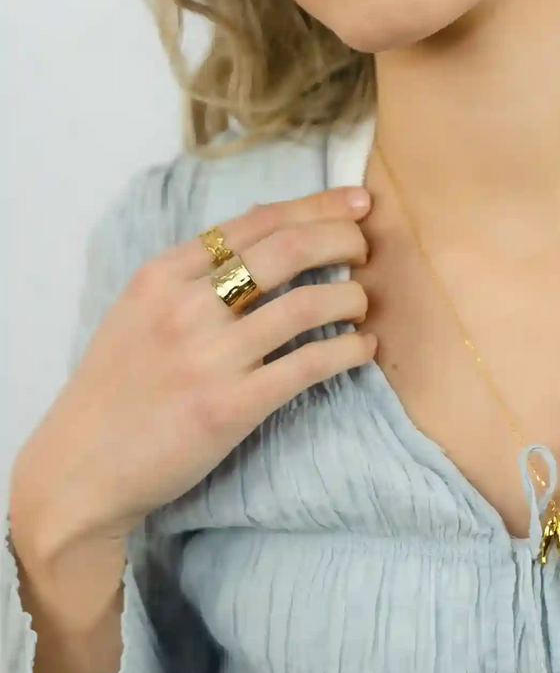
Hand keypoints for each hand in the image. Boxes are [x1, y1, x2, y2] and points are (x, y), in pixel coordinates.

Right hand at [10, 187, 375, 561]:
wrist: (79, 471)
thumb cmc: (116, 389)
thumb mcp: (138, 312)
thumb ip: (192, 275)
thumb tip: (268, 231)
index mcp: (161, 275)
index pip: (254, 221)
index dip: (315, 206)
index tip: (356, 202)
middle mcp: (184, 307)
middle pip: (286, 249)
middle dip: (341, 238)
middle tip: (367, 246)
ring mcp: (208, 357)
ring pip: (306, 305)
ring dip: (350, 297)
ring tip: (361, 303)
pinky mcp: (231, 407)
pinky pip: (309, 365)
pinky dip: (348, 351)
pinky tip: (362, 348)